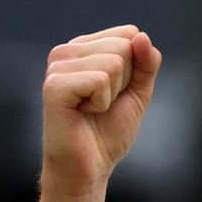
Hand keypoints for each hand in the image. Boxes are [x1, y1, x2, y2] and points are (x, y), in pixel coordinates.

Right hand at [40, 25, 162, 196]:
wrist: (90, 166)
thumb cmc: (108, 131)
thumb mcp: (138, 93)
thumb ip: (147, 64)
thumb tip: (142, 36)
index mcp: (85, 48)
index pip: (130, 34)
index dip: (135, 69)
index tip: (116, 92)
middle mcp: (67, 51)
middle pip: (124, 46)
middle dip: (124, 82)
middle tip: (103, 104)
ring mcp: (58, 66)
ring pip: (114, 62)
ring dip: (112, 95)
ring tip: (92, 109)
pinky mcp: (54, 85)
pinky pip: (99, 80)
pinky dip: (101, 102)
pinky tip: (83, 113)